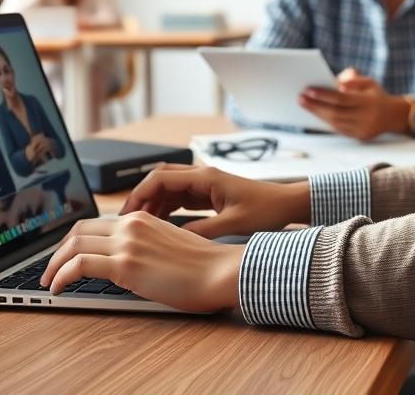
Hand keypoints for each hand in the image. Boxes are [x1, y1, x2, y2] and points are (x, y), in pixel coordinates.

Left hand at [39, 211, 243, 312]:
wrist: (220, 271)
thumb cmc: (205, 267)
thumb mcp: (171, 246)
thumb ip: (148, 246)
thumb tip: (131, 263)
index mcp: (143, 219)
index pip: (98, 223)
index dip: (77, 239)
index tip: (69, 254)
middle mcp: (131, 225)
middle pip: (79, 230)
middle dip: (59, 250)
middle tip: (52, 268)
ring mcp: (126, 243)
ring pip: (73, 245)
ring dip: (54, 264)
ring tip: (48, 281)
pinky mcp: (124, 264)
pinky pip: (78, 265)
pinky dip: (61, 275)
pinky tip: (57, 288)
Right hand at [120, 163, 308, 237]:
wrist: (288, 204)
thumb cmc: (268, 209)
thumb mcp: (235, 224)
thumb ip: (205, 230)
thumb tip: (176, 238)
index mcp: (206, 177)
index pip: (161, 178)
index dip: (140, 193)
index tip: (127, 212)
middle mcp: (203, 176)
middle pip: (160, 180)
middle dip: (141, 197)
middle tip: (126, 220)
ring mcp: (206, 184)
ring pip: (169, 189)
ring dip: (153, 204)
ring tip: (139, 226)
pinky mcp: (210, 194)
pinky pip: (180, 198)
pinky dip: (167, 209)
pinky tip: (160, 225)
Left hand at [298, 68, 409, 139]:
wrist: (393, 116)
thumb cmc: (376, 95)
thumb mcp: (368, 82)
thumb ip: (353, 79)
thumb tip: (336, 82)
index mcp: (369, 102)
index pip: (341, 99)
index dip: (324, 95)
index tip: (308, 89)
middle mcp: (366, 118)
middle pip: (335, 113)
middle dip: (315, 106)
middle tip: (300, 98)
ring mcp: (363, 130)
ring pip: (335, 123)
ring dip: (318, 114)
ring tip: (305, 104)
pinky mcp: (359, 137)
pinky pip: (338, 129)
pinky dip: (325, 121)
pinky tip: (316, 113)